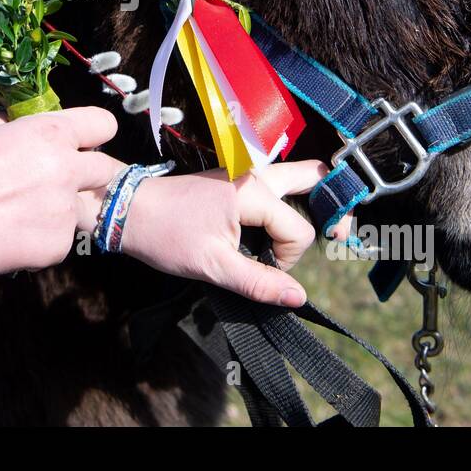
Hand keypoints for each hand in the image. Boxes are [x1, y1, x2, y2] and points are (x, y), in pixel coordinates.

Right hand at [0, 107, 118, 283]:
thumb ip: (16, 126)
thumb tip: (23, 125)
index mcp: (51, 134)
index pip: (103, 125)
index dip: (92, 134)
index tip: (82, 143)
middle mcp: (67, 170)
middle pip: (104, 169)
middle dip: (84, 174)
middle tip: (52, 182)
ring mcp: (65, 211)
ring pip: (77, 208)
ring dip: (57, 209)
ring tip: (17, 213)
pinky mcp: (57, 245)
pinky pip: (59, 239)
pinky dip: (41, 238)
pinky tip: (11, 235)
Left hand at [118, 162, 350, 307]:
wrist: (129, 210)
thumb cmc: (165, 236)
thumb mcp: (212, 266)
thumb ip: (258, 281)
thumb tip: (298, 298)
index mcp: (253, 192)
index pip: (299, 230)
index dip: (288, 258)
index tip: (264, 269)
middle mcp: (256, 174)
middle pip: (314, 176)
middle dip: (334, 204)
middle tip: (340, 234)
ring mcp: (246, 173)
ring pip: (297, 175)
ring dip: (313, 198)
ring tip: (326, 224)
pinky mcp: (237, 179)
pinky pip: (277, 184)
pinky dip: (290, 200)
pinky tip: (284, 224)